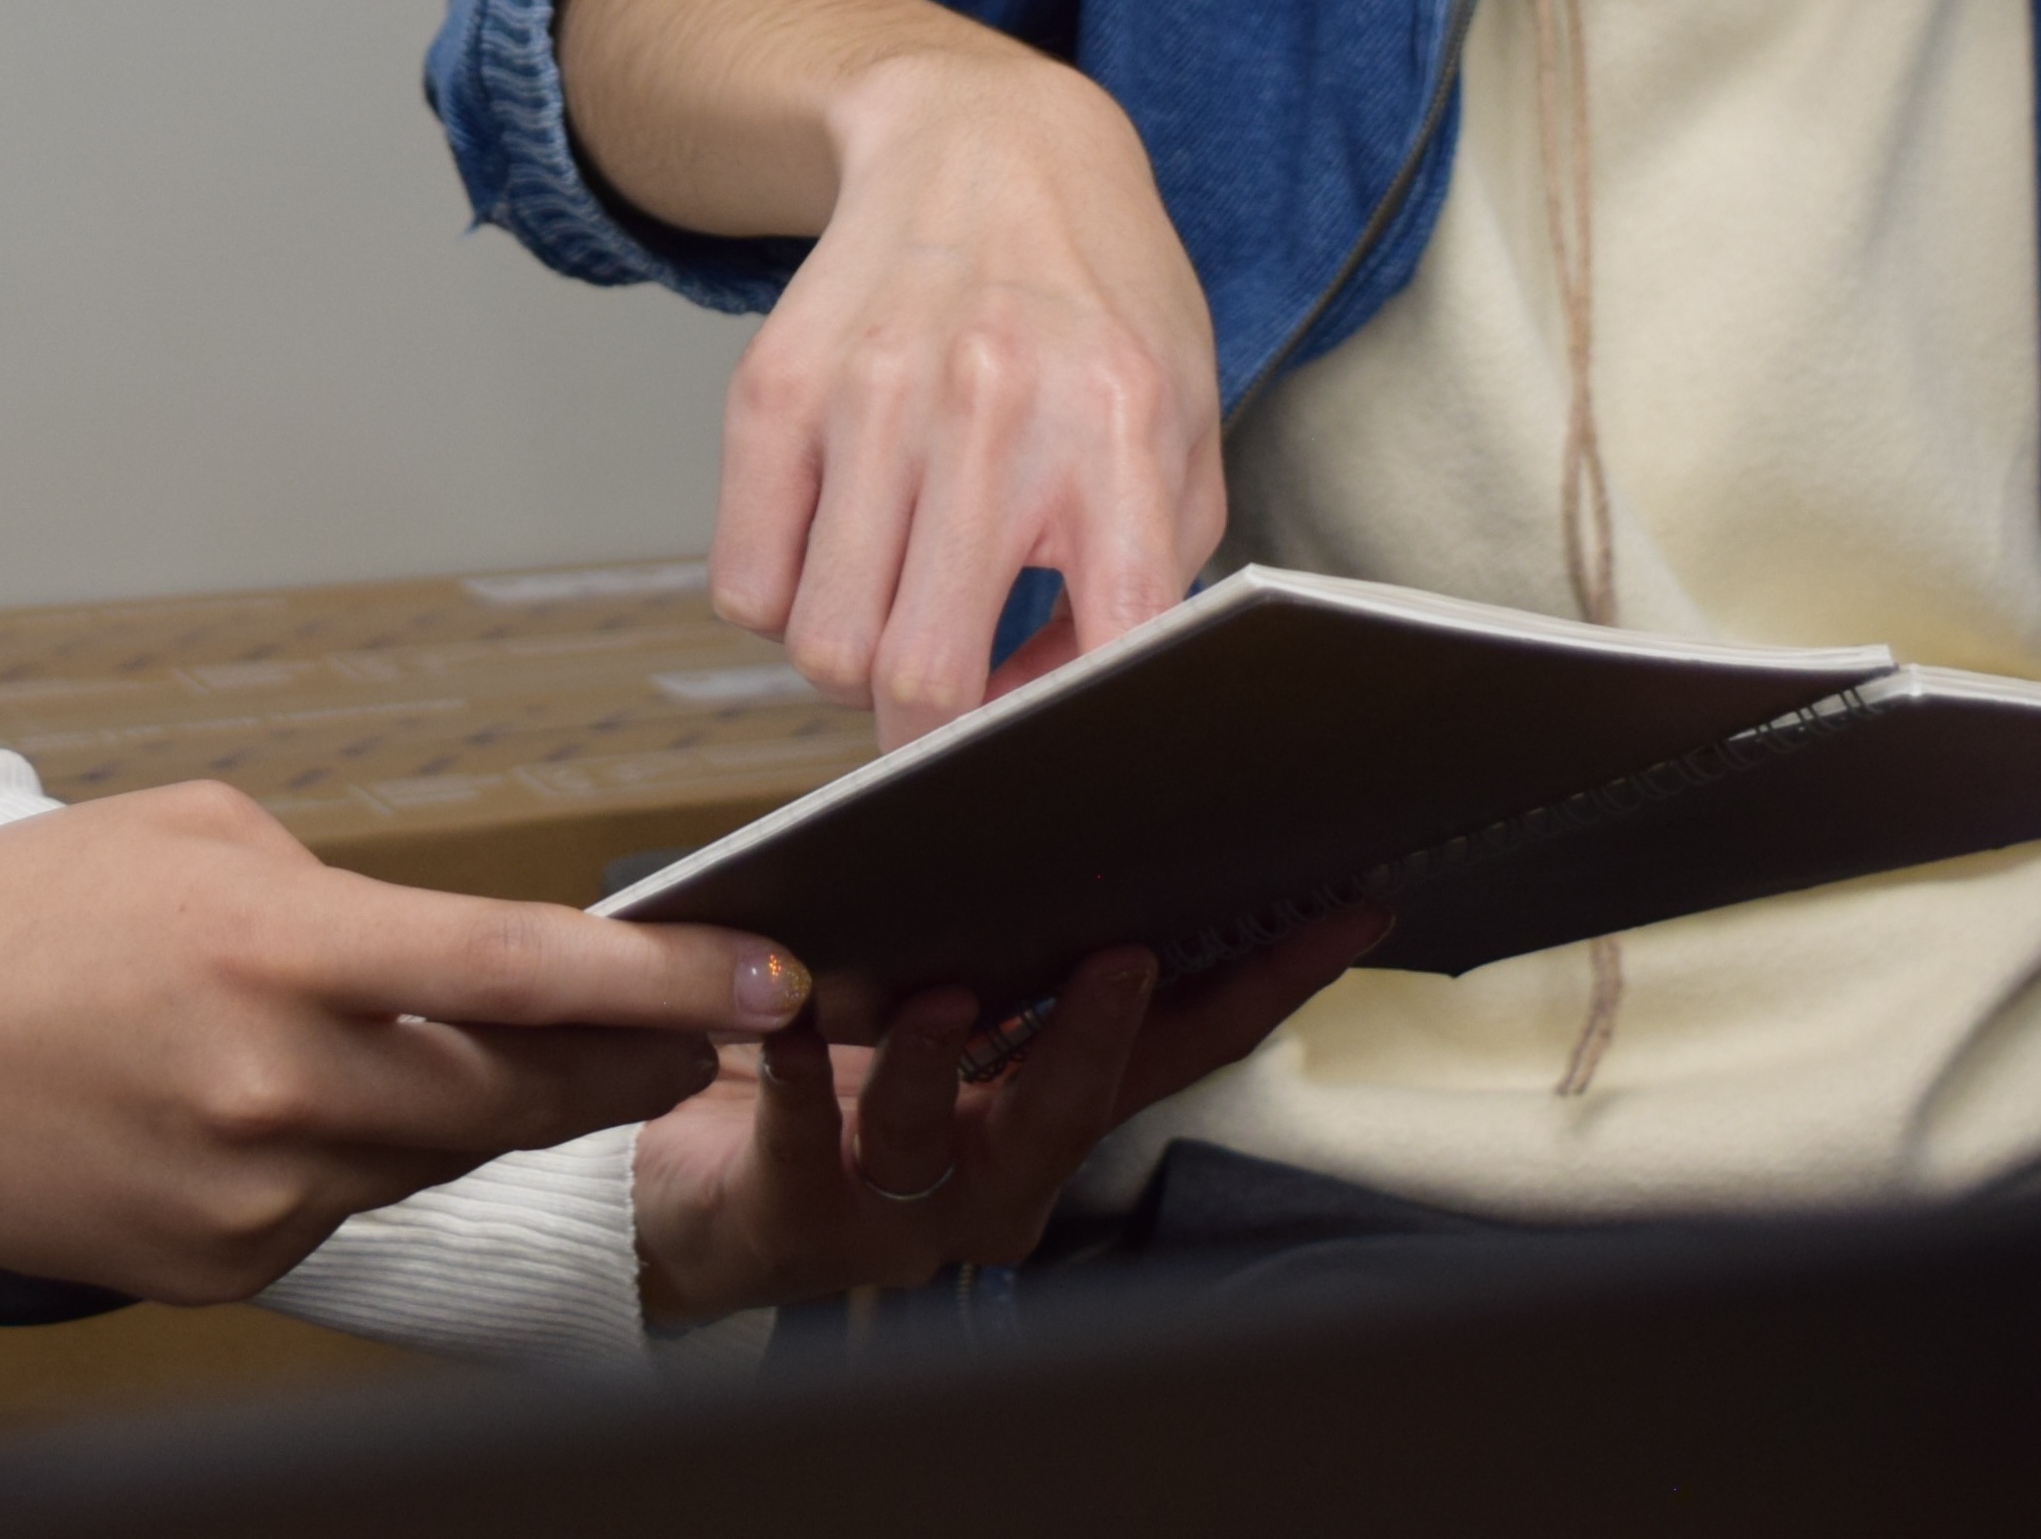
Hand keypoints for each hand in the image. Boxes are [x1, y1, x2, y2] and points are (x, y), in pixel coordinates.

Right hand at [0, 785, 810, 1299]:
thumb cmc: (4, 926)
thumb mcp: (187, 837)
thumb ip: (338, 891)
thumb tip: (453, 950)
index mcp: (279, 945)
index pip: (526, 970)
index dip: (669, 982)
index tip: (772, 976)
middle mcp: (280, 1082)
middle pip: (520, 1089)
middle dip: (630, 1059)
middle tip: (703, 1025)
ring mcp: (253, 1190)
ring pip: (446, 1155)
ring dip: (503, 1106)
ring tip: (543, 1054)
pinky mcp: (221, 1264)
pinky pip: (355, 1209)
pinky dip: (380, 1158)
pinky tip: (348, 1109)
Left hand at [629, 908, 1385, 1320]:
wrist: (695, 1198)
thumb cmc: (831, 1079)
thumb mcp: (938, 1003)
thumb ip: (1012, 947)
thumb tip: (1094, 825)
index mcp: (1047, 1108)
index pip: (1179, 1046)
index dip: (1266, 984)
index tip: (1345, 911)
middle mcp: (994, 1171)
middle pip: (1070, 1104)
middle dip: (1101, 1031)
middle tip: (1122, 954)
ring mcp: (900, 1207)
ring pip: (932, 1136)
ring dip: (936, 1063)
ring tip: (936, 998)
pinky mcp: (795, 1215)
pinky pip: (798, 1145)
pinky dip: (795, 1085)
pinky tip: (786, 1032)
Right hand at [721, 48, 1227, 739]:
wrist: (987, 145)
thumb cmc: (1099, 307)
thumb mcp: (1181, 430)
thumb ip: (1152, 583)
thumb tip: (1046, 711)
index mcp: (1118, 429)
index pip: (1104, 644)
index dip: (1068, 735)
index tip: (1048, 749)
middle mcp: (990, 412)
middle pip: (918, 678)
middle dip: (932, 735)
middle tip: (950, 703)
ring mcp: (868, 396)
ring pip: (820, 648)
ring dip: (857, 667)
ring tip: (898, 611)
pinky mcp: (773, 389)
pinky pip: (744, 587)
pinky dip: (784, 606)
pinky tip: (838, 554)